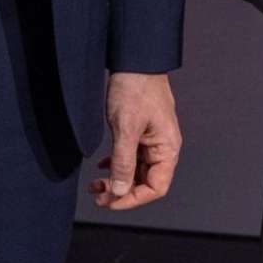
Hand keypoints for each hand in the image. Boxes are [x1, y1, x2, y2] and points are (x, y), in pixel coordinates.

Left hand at [89, 71, 180, 210]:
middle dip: (121, 192)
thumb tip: (120, 191)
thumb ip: (123, 162)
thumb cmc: (135, 88)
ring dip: (117, 180)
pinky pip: (131, 157)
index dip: (133, 199)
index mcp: (167, 147)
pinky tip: (102, 166)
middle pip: (145, 182)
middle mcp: (163, 146)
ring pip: (136, 170)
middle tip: (97, 196)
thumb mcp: (126, 128)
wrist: (134, 60)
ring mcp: (152, 139)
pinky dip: (116, 165)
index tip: (110, 202)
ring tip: (95, 185)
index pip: (156, 187)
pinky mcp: (141, 131)